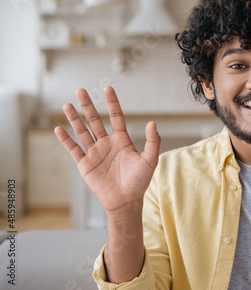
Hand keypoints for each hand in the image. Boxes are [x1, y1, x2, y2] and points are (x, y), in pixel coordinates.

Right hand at [54, 86, 160, 213]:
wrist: (125, 201)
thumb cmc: (139, 181)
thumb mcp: (149, 160)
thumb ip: (152, 142)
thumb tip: (153, 123)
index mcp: (122, 140)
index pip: (116, 117)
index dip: (112, 103)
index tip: (108, 88)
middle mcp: (107, 143)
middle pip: (95, 120)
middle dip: (88, 105)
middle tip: (81, 90)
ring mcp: (95, 153)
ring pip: (82, 131)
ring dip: (74, 118)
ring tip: (67, 104)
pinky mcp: (85, 164)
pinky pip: (73, 149)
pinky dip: (66, 139)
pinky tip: (58, 128)